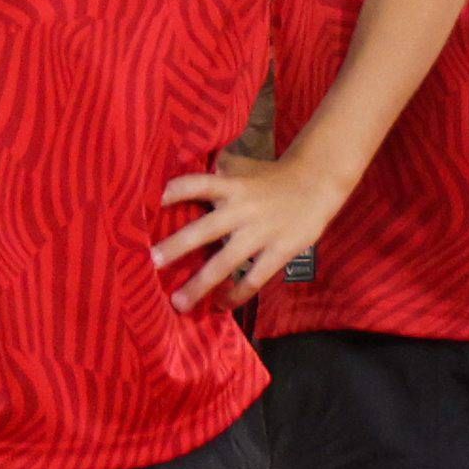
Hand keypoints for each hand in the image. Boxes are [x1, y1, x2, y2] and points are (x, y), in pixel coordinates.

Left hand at [154, 151, 343, 310]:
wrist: (318, 185)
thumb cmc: (272, 177)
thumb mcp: (244, 167)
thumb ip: (216, 170)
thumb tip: (183, 163)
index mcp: (231, 186)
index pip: (198, 184)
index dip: (175, 191)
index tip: (151, 203)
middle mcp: (242, 209)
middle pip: (204, 229)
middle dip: (177, 246)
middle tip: (151, 261)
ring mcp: (260, 233)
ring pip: (225, 263)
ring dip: (200, 284)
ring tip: (178, 303)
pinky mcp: (279, 252)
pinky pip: (254, 279)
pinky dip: (236, 294)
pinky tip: (220, 305)